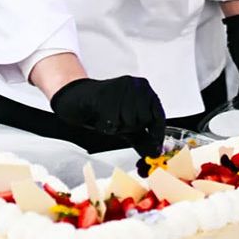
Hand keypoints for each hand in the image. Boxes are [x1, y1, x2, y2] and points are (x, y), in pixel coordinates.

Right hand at [48, 76, 166, 156]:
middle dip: (131, 128)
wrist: (80, 98)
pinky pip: (112, 121)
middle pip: (143, 120)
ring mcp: (122, 88)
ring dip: (117, 126)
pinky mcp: (106, 94)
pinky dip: (106, 126)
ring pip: (129, 121)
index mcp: (145, 90)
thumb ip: (143, 138)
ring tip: (109, 116)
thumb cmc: (107, 109)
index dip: (156, 133)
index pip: (158, 115)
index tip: (155, 146)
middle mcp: (137, 85)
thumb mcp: (129, 123)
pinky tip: (101, 116)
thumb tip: (155, 153)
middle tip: (118, 121)